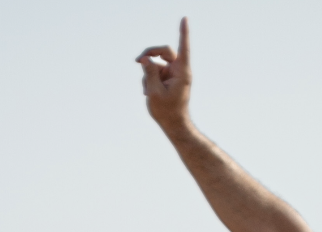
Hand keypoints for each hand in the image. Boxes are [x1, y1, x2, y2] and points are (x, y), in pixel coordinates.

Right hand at [136, 18, 191, 133]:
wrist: (172, 123)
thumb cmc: (167, 110)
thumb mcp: (155, 92)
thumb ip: (150, 73)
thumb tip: (145, 58)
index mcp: (182, 71)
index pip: (184, 47)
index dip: (183, 32)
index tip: (184, 18)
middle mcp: (179, 70)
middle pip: (164, 51)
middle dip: (150, 54)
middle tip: (136, 60)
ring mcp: (172, 73)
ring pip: (156, 64)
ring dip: (148, 75)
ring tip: (147, 92)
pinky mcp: (166, 78)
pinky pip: (154, 72)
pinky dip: (148, 81)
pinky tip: (148, 93)